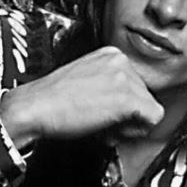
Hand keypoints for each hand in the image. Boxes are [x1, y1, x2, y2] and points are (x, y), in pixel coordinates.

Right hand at [0, 46, 163, 146]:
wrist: (33, 108)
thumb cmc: (50, 100)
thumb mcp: (84, 81)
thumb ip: (107, 85)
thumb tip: (128, 105)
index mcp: (110, 54)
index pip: (136, 84)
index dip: (121, 105)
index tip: (102, 111)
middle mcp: (120, 61)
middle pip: (145, 96)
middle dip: (126, 115)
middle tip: (99, 121)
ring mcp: (125, 78)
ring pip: (149, 109)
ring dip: (127, 125)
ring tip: (100, 125)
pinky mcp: (128, 98)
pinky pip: (152, 120)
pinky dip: (133, 132)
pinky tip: (108, 130)